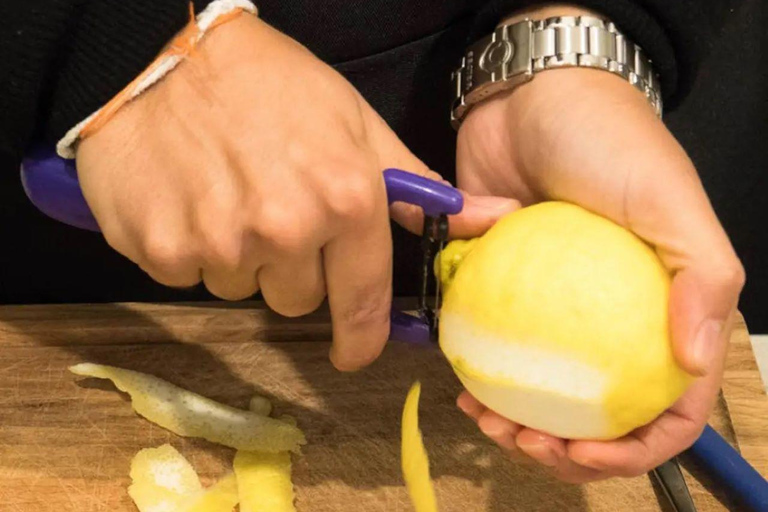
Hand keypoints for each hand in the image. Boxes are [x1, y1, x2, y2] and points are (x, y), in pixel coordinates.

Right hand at [76, 14, 516, 370]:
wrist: (163, 57)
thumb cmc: (271, 84)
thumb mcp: (355, 122)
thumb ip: (415, 186)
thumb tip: (488, 217)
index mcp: (345, 199)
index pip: (363, 300)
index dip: (361, 338)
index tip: (354, 353)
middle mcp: (286, 230)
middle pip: (297, 300)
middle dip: (291, 268)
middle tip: (272, 211)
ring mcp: (221, 245)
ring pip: (242, 289)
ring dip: (240, 258)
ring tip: (226, 195)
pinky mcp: (163, 251)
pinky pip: (190, 276)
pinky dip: (191, 249)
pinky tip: (189, 201)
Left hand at [455, 64, 744, 480]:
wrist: (531, 95)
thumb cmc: (609, 141)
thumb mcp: (670, 202)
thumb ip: (701, 277)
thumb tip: (696, 363)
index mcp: (664, 310)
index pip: (670, 403)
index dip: (635, 448)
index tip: (583, 452)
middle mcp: (611, 319)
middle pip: (597, 412)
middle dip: (562, 447)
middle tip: (521, 440)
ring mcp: (554, 310)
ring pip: (540, 391)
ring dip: (514, 420)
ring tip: (484, 417)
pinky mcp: (504, 289)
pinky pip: (493, 348)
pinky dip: (480, 374)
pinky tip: (460, 383)